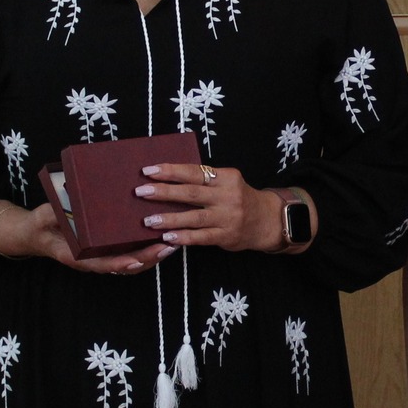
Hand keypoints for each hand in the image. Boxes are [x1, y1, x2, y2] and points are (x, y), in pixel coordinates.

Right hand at [0, 200, 172, 275]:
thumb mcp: (44, 217)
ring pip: (134, 262)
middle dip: (149, 258)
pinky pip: (132, 253)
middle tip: (168, 245)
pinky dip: (148, 248)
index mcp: (79, 257)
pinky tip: (164, 236)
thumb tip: (66, 202)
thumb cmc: (42, 224)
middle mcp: (95, 261)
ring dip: (154, 255)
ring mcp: (104, 257)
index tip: (135, 261)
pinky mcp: (110, 250)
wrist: (37, 234)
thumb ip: (55, 213)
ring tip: (174, 242)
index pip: (103, 264)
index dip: (119, 264)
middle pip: (127, 265)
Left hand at [135, 163, 288, 251]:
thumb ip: (203, 180)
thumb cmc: (239, 198)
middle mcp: (228, 196)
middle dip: (164, 192)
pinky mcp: (227, 236)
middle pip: (191, 193)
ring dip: (169, 218)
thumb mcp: (227, 182)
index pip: (194, 172)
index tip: (148, 170)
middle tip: (140, 192)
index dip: (171, 171)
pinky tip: (168, 237)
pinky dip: (184, 237)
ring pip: (194, 217)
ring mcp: (228, 217)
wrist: (267, 220)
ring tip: (148, 220)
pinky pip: (202, 237)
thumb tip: (165, 179)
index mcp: (226, 178)